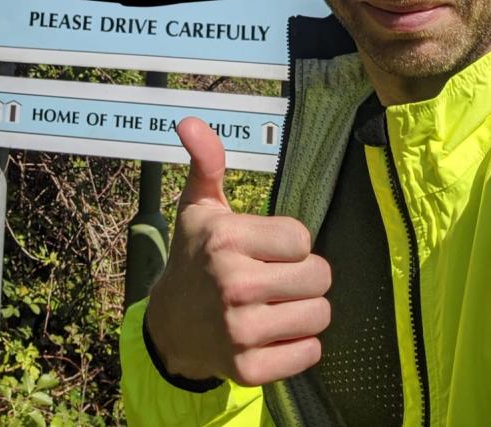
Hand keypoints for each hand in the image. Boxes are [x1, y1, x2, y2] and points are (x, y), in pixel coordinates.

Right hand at [145, 117, 331, 386]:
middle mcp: (232, 284)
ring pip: (320, 315)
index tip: (267, 247)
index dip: (291, 243)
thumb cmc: (196, 257)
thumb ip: (207, 161)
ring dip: (306, 309)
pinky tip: (275, 333)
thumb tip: (190, 121)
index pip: (303, 238)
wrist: (170, 327)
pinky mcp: (249, 369)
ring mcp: (240, 331)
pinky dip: (300, 345)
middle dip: (306, 275)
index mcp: (226, 240)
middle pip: (319, 276)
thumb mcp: (200, 207)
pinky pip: (310, 352)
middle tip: (279, 277)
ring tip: (278, 304)